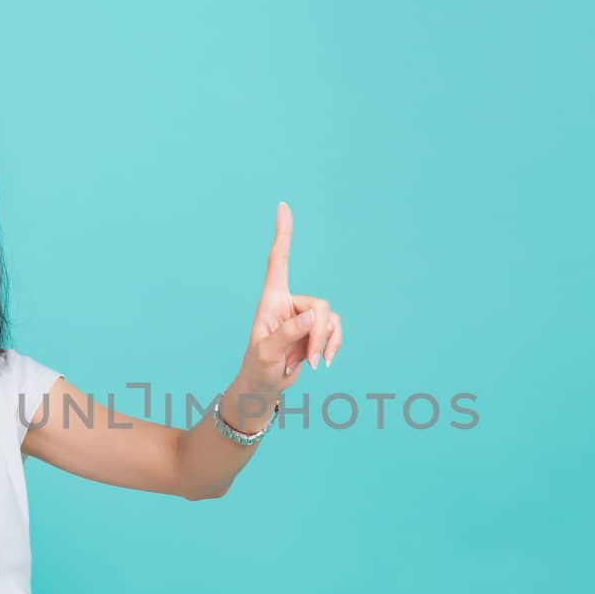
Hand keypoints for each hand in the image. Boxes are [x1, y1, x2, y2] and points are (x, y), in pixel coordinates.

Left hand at [236, 202, 343, 394]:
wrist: (264, 387)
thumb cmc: (258, 369)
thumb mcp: (267, 354)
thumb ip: (288, 334)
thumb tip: (313, 316)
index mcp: (271, 301)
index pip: (279, 261)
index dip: (283, 234)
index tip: (283, 206)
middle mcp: (289, 303)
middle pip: (320, 305)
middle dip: (320, 335)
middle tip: (312, 359)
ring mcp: (304, 316)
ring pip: (331, 318)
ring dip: (326, 343)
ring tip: (313, 363)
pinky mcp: (316, 330)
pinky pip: (336, 330)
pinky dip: (334, 346)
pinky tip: (324, 362)